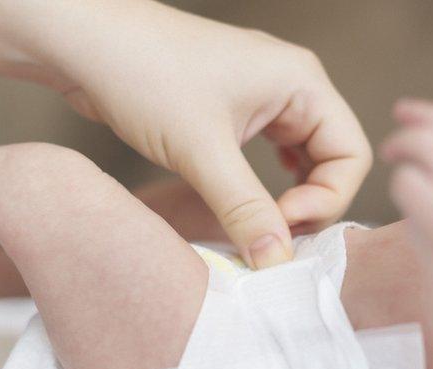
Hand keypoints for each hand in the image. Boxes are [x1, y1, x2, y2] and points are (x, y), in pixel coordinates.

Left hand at [56, 2, 371, 267]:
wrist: (81, 42)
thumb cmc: (142, 74)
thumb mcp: (201, 150)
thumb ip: (244, 209)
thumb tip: (277, 262)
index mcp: (301, 82)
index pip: (350, 154)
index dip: (327, 199)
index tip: (280, 224)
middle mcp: (290, 85)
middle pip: (332, 158)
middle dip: (311, 203)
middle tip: (273, 237)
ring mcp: (261, 96)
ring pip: (301, 158)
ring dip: (288, 197)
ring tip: (262, 228)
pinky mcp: (231, 110)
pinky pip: (270, 153)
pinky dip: (266, 184)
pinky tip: (253, 202)